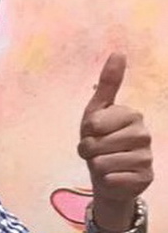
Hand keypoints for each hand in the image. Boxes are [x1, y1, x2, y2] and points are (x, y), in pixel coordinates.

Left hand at [77, 53, 151, 227]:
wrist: (107, 176)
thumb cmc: (100, 141)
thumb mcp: (96, 112)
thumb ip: (108, 84)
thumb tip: (118, 52)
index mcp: (132, 114)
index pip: (93, 124)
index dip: (86, 132)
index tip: (93, 134)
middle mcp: (144, 134)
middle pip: (96, 144)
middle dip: (89, 151)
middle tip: (97, 151)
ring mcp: (146, 157)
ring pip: (103, 163)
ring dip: (96, 166)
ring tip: (105, 163)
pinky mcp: (145, 178)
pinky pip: (112, 179)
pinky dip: (106, 180)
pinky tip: (114, 177)